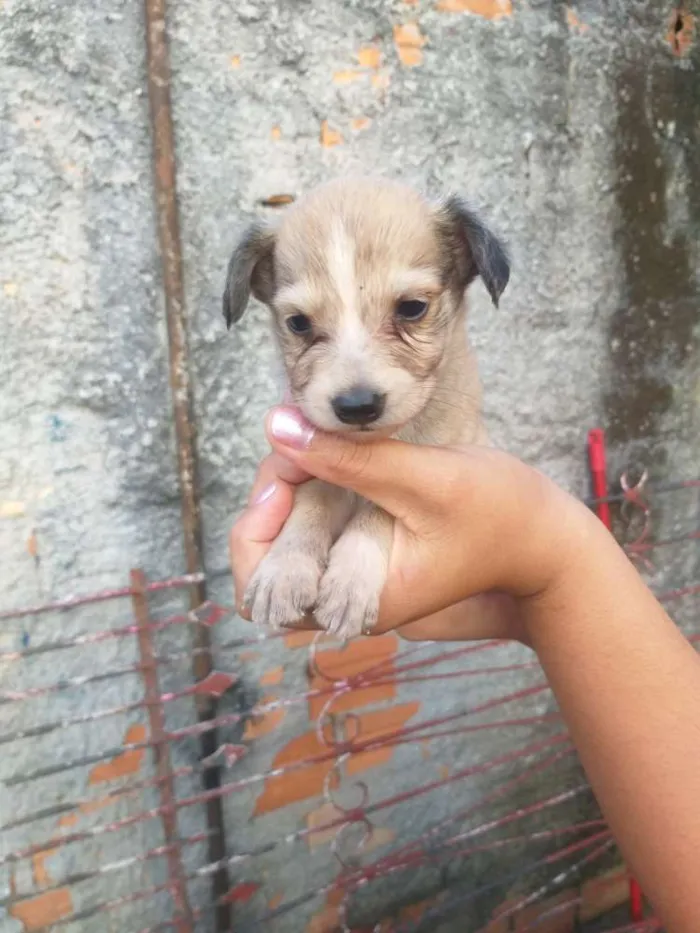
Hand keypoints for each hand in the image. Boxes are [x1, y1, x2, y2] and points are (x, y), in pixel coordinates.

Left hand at [230, 407, 589, 640]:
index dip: (257, 528)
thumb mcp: (426, 480)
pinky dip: (313, 480)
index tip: (289, 474)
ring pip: (287, 532)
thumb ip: (351, 459)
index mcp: (358, 600)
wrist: (547, 537)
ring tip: (318, 439)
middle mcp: (347, 593)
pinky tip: (332, 449)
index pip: (262, 588)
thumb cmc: (501, 515)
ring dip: (292, 480)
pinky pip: (318, 518)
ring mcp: (356, 570)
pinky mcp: (366, 545)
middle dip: (272, 492)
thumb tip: (277, 427)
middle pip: (265, 555)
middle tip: (301, 443)